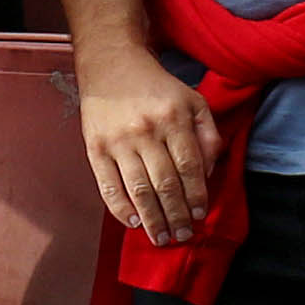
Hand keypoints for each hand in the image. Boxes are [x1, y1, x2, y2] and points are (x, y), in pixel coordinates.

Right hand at [75, 47, 217, 249]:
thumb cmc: (157, 88)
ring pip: (138, 189)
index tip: (200, 215)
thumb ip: (208, 135)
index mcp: (174, 119)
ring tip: (161, 238)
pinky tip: (132, 222)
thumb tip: (209, 172)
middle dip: (176, 215)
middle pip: (165, 183)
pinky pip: (108, 185)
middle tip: (183, 235)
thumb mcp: (193, 101)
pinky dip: (119, 208)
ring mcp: (118, 141)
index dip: (196, 195)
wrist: (111, 65)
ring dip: (152, 219)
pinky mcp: (95, 148)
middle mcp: (146, 131)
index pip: (189, 166)